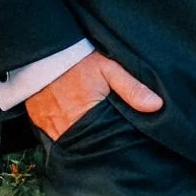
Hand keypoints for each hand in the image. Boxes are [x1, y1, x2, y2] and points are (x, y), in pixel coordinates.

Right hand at [26, 50, 162, 139]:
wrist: (44, 50)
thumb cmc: (79, 60)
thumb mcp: (110, 68)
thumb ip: (133, 88)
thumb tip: (157, 106)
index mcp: (86, 116)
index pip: (105, 141)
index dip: (114, 142)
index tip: (123, 142)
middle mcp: (65, 126)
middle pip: (87, 144)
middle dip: (98, 143)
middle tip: (109, 138)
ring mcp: (49, 126)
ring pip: (70, 142)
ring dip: (81, 139)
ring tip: (93, 133)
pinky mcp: (38, 120)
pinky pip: (53, 135)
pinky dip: (64, 132)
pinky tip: (74, 126)